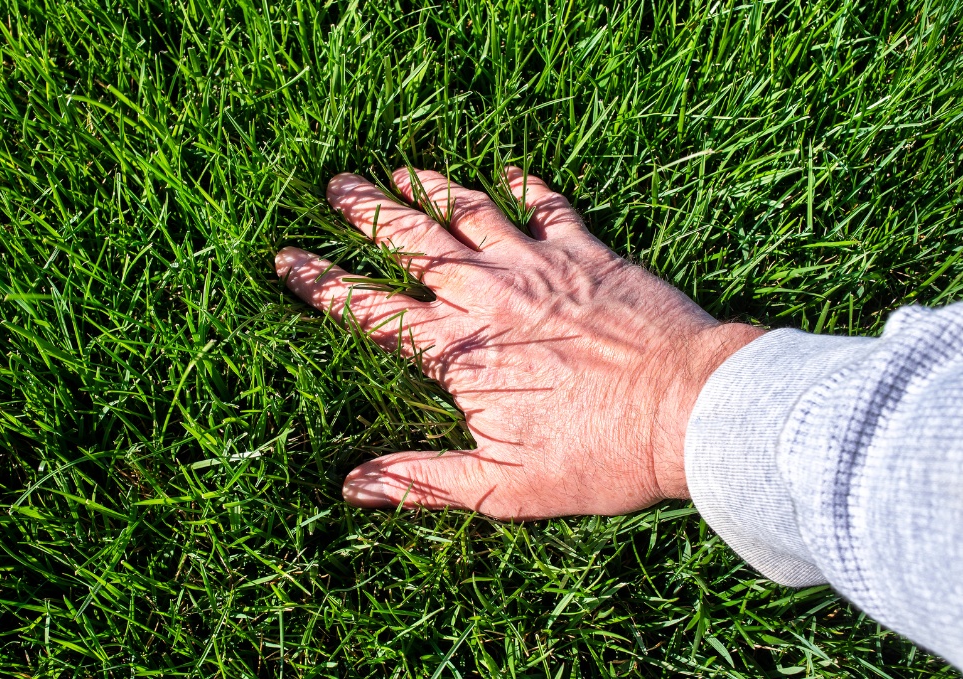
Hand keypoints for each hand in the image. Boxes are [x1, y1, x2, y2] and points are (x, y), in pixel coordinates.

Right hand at [276, 168, 762, 518]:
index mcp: (458, 350)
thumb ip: (424, 480)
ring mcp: (538, 265)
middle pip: (412, 243)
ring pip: (468, 212)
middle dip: (366, 212)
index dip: (322, 283)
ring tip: (397, 169)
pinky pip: (549, 205)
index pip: (370, 310)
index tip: (287, 259)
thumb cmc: (599, 456)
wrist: (689, 410)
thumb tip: (353, 486)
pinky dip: (527, 185)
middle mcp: (487, 295)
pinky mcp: (588, 251)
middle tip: (336, 186)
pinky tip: (511, 170)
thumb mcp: (502, 487)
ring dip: (429, 188)